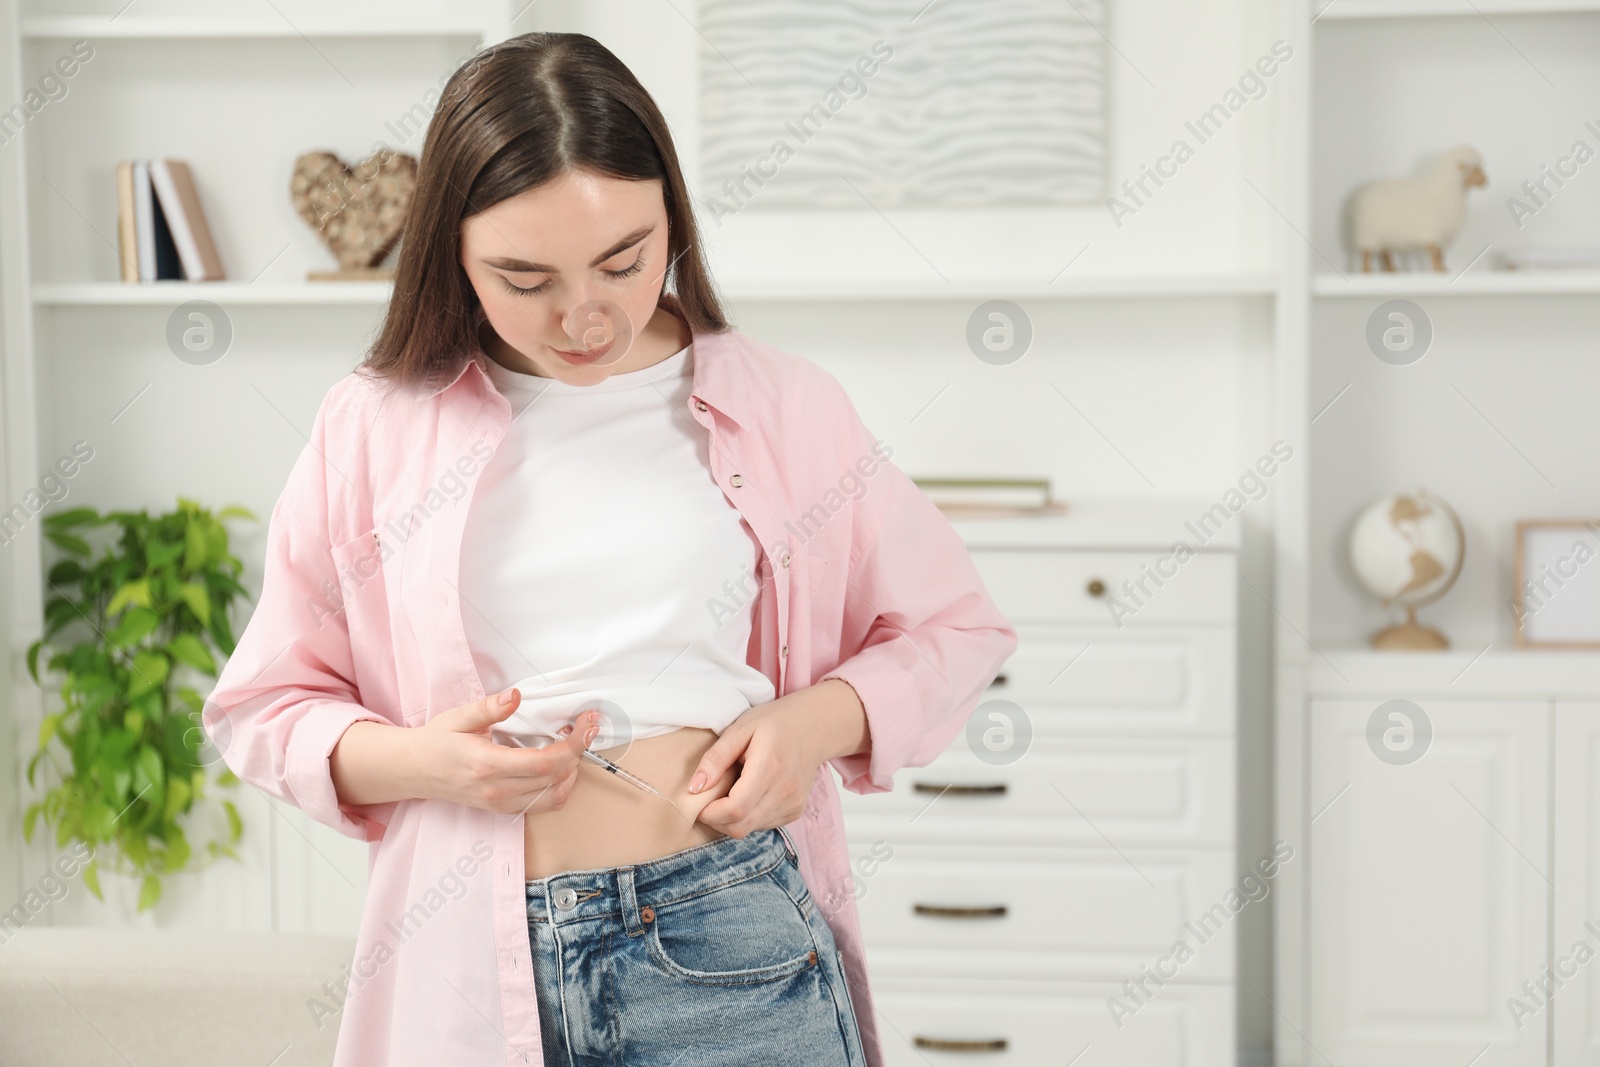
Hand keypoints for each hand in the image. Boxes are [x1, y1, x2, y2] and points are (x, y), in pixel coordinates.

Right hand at [414, 687, 598, 815]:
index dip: (575, 745)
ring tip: (571, 744)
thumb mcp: (460, 717)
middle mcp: (498, 790)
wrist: (415, 770)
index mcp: (488, 765)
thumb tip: (515, 695)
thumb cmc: (437, 742)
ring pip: (554, 796)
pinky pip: (543, 804)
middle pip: (556, 779)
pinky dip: (559, 785)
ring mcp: (501, 803)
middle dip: (579, 752)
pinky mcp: (503, 809)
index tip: (589, 725)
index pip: (545, 763)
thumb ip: (490, 707)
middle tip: (584, 727)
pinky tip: (557, 763)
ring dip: (572, 771)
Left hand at [689, 681, 866, 838]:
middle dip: (717, 820)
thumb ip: (715, 758)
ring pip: (750, 829)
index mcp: (769, 768)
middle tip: (710, 800)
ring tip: (733, 790)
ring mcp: (794, 804)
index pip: (735, 809)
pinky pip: (763, 825)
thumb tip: (694, 789)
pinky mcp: (796, 811)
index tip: (699, 803)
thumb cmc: (774, 723)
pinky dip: (749, 816)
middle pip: (741, 826)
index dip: (711, 813)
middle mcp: (785, 791)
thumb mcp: (740, 729)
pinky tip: (749, 794)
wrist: (814, 726)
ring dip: (733, 818)